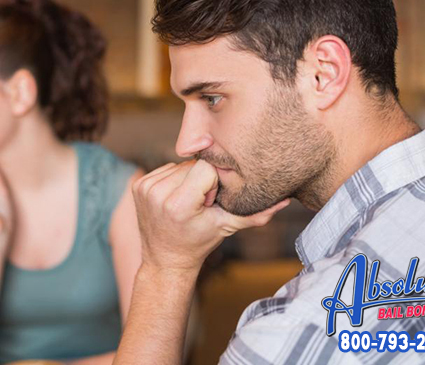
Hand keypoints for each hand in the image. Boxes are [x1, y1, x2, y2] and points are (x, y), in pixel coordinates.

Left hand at [132, 160, 289, 272]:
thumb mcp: (227, 227)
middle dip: (201, 179)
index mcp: (179, 204)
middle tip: (199, 204)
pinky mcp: (138, 185)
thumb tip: (286, 199)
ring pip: (180, 164)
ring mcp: (145, 188)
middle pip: (193, 164)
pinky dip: (173, 179)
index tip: (210, 201)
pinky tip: (175, 198)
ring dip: (187, 178)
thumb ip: (255, 213)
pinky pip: (165, 168)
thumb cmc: (199, 242)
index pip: (206, 168)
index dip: (213, 182)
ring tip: (187, 202)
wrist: (165, 258)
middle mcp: (158, 194)